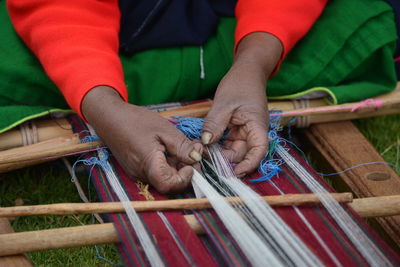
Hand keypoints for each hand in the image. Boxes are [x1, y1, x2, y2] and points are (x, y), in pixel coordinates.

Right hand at [82, 86, 202, 192]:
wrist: (109, 118)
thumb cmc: (136, 121)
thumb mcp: (164, 129)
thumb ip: (182, 147)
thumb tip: (197, 159)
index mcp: (148, 164)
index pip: (169, 186)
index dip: (185, 178)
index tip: (191, 162)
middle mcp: (141, 174)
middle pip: (169, 183)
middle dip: (186, 169)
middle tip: (193, 150)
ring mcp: (137, 173)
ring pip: (164, 178)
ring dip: (178, 166)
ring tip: (182, 146)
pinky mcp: (136, 170)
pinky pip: (157, 172)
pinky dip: (168, 164)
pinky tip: (170, 149)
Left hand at [202, 32, 282, 176]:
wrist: (246, 73)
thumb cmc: (240, 84)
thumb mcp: (224, 103)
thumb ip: (215, 123)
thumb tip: (206, 142)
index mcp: (257, 126)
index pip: (258, 151)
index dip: (249, 165)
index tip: (235, 173)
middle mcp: (253, 133)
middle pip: (243, 154)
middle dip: (226, 160)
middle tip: (206, 161)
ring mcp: (245, 133)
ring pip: (234, 151)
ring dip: (220, 154)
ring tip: (203, 154)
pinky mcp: (237, 131)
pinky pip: (228, 143)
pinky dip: (219, 146)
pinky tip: (206, 146)